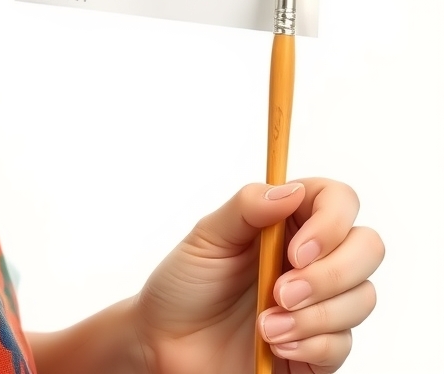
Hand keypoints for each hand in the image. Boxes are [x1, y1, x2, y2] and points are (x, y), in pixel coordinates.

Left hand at [133, 179, 382, 373]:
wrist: (169, 343)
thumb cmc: (185, 283)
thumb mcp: (208, 236)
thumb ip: (247, 207)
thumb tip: (290, 190)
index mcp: (288, 220)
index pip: (339, 200)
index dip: (331, 222)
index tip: (296, 250)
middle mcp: (313, 257)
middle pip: (368, 247)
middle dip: (330, 273)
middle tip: (282, 292)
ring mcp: (322, 302)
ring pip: (362, 298)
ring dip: (313, 314)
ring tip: (266, 325)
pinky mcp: (322, 347)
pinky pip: (343, 344)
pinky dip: (310, 344)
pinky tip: (276, 344)